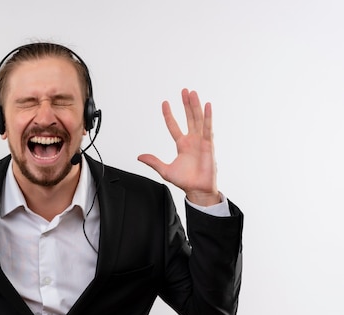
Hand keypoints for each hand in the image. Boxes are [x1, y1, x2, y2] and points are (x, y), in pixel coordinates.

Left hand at [138, 89, 219, 205]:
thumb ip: (153, 162)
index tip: (164, 103)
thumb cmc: (185, 181)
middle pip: (189, 118)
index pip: (173, 126)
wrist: (197, 189)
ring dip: (195, 106)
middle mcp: (192, 140)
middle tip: (184, 90)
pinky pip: (208, 128)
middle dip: (186, 104)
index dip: (169, 115)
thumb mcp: (165, 170)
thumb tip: (139, 156)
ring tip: (192, 93)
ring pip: (198, 119)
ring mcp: (201, 141)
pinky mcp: (209, 145)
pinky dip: (208, 117)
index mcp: (182, 145)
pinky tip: (207, 106)